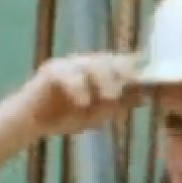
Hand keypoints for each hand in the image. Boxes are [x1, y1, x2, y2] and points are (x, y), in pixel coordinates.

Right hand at [16, 53, 139, 138]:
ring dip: (103, 80)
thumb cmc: (68, 116)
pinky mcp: (52, 70)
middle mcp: (88, 63)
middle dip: (122, 73)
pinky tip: (83, 101)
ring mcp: (70, 64)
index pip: (123, 63)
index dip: (136, 70)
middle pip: (110, 60)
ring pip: (92, 64)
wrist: (33, 122)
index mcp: (102, 71)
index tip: (148, 83)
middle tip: (128, 89)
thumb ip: (120, 104)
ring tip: (110, 97)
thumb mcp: (100, 113)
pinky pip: (68, 74)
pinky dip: (78, 87)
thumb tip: (145, 96)